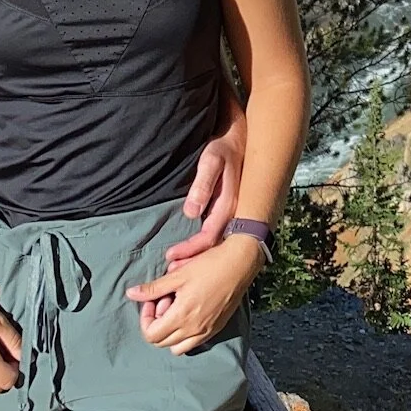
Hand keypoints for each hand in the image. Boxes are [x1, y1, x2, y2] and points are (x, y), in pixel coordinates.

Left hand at [127, 235, 260, 353]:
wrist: (240, 264)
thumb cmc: (209, 266)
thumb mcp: (178, 275)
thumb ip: (153, 289)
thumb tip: (131, 294)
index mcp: (181, 316)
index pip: (151, 335)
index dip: (146, 318)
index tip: (153, 300)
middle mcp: (193, 329)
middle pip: (161, 342)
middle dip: (157, 324)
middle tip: (164, 302)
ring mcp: (206, 331)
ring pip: (177, 347)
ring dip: (170, 333)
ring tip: (175, 310)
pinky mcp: (216, 329)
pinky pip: (193, 343)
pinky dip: (185, 334)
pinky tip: (189, 312)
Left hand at [164, 119, 244, 268]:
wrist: (239, 138)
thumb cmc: (222, 149)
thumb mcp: (211, 161)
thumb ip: (202, 185)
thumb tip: (191, 212)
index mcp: (229, 204)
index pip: (209, 235)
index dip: (191, 249)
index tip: (171, 256)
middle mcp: (233, 212)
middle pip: (214, 244)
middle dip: (194, 259)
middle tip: (171, 271)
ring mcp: (232, 212)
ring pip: (216, 241)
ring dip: (198, 255)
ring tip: (178, 266)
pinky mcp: (228, 209)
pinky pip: (216, 233)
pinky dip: (203, 244)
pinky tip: (192, 250)